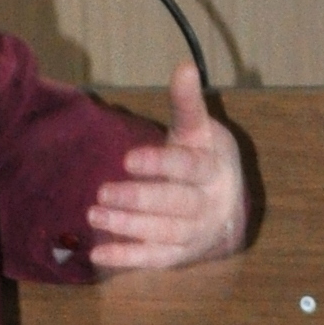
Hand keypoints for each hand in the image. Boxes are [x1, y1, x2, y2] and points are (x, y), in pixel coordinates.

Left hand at [88, 60, 247, 272]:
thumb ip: (187, 103)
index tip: (128, 159)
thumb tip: (183, 66)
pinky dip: (128, 259)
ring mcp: (195, 234)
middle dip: (139, 199)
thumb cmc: (207, 161)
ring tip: (94, 214)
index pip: (188, 168)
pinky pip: (155, 259)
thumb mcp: (200, 130)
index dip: (159, 165)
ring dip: (129, 227)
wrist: (228, 209)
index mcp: (214, 170)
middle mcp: (208, 205)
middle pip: (175, 204)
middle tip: (102, 191)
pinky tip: (98, 255)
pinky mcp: (179, 255)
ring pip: (164, 233)